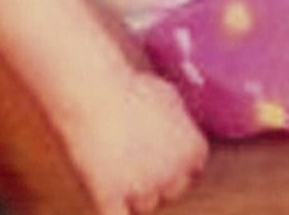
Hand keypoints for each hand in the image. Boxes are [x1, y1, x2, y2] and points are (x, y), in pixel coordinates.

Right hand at [59, 71, 207, 214]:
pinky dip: (117, 210)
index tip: (165, 154)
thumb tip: (179, 132)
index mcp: (192, 149)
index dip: (177, 161)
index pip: (194, 169)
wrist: (94, 91)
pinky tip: (111, 200)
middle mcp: (173, 174)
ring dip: (135, 192)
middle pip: (172, 190)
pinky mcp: (112, 197)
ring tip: (119, 167)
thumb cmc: (128, 86)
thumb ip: (181, 123)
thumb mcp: (168, 96)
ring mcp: (143, 189)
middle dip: (159, 177)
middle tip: (140, 157)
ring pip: (146, 205)